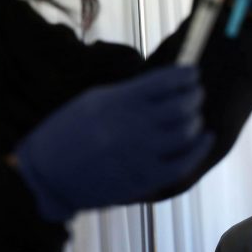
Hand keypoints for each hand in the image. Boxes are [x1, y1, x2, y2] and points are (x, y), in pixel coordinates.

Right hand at [16, 66, 213, 220]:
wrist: (46, 175)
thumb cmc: (70, 133)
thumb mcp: (94, 101)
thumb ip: (131, 93)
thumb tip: (168, 84)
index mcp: (119, 100)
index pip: (166, 80)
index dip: (186, 75)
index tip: (193, 73)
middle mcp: (133, 125)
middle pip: (182, 105)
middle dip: (194, 96)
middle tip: (195, 95)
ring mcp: (141, 153)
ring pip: (187, 132)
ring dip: (196, 120)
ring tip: (194, 117)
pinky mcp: (144, 178)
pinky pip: (183, 163)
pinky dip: (200, 149)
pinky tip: (205, 138)